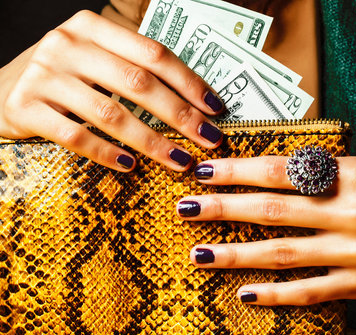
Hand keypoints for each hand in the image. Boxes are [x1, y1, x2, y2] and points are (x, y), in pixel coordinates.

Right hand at [0, 11, 222, 171]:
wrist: (0, 90)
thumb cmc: (62, 80)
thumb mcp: (94, 61)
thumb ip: (131, 70)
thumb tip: (189, 102)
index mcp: (93, 28)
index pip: (153, 53)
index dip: (189, 82)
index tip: (216, 109)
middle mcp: (68, 45)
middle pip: (137, 83)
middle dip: (180, 115)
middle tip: (208, 140)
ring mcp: (44, 75)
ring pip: (110, 113)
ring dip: (152, 142)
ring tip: (180, 161)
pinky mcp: (25, 107)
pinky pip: (75, 136)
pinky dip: (107, 154)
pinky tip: (131, 167)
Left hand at [177, 156, 355, 304]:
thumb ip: (313, 171)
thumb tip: (258, 172)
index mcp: (351, 174)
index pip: (279, 170)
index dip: (237, 171)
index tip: (204, 172)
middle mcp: (353, 211)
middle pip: (272, 210)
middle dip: (222, 209)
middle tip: (185, 208)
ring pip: (282, 253)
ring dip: (235, 255)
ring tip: (199, 255)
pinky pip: (310, 291)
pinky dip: (275, 294)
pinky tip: (243, 293)